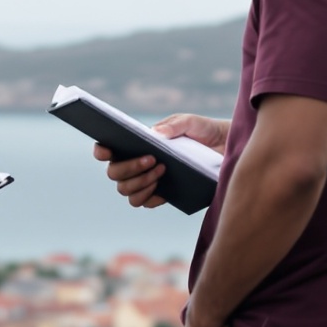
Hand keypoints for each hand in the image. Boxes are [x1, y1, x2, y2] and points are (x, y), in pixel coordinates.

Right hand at [92, 113, 229, 211]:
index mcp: (136, 143)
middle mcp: (135, 163)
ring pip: (125, 190)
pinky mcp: (160, 195)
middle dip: (129, 167)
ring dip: (139, 182)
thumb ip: (174, 124)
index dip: (101, 150)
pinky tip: (161, 188)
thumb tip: (155, 134)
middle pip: (114, 173)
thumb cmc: (204, 132)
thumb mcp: (191, 123)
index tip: (107, 150)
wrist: (225, 151)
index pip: (107, 149)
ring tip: (162, 170)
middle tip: (152, 159)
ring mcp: (146, 181)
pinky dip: (148, 196)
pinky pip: (143, 202)